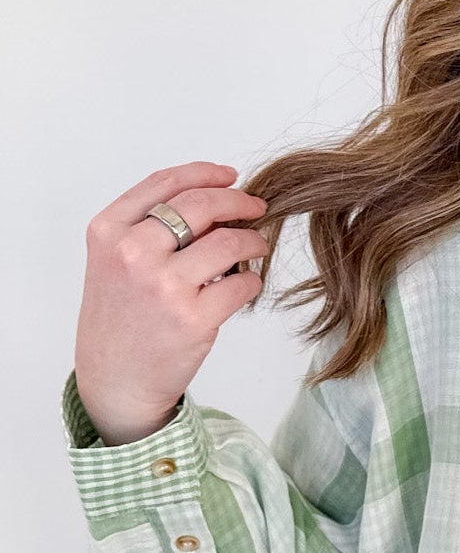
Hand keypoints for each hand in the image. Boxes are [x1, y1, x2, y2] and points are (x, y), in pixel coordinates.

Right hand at [73, 161, 269, 444]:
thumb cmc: (119, 318)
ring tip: (256, 247)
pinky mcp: (193, 318)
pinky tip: (245, 285)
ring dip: (252, 241)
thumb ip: (149, 226)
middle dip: (238, 201)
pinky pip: (241, 284)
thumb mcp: (113, 261)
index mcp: (109, 231)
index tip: (230, 176)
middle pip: (201, 205)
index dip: (205, 173)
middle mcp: (132, 253)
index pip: (165, 183)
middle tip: (256, 208)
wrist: (115, 379)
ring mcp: (163, 286)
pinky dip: (251, 281)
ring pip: (228, 242)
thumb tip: (214, 198)